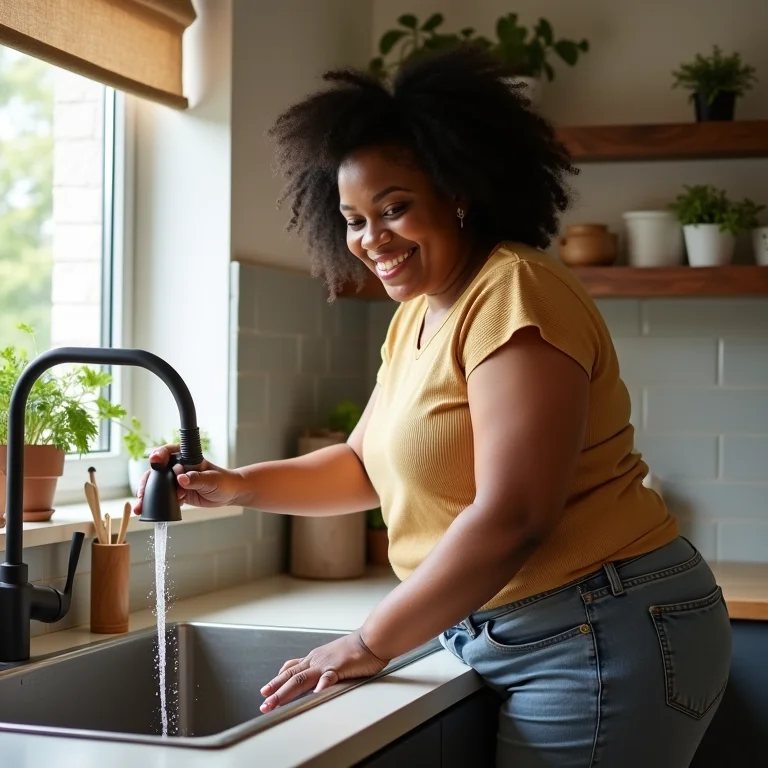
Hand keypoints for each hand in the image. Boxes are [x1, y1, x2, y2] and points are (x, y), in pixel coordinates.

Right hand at [133, 443, 243, 514]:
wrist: (229, 494)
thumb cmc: (224, 481)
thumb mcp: (212, 479)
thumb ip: (197, 479)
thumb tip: (181, 479)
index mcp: (187, 457)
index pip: (169, 452)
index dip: (159, 454)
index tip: (155, 460)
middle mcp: (177, 467)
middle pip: (156, 471)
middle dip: (147, 482)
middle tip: (142, 493)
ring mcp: (175, 480)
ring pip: (155, 486)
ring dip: (146, 496)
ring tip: (140, 506)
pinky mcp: (176, 493)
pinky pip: (162, 497)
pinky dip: (154, 504)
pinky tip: (147, 511)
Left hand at [259, 631, 387, 712]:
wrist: (372, 639)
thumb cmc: (356, 650)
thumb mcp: (333, 658)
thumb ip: (321, 670)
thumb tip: (312, 682)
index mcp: (315, 659)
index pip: (291, 670)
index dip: (277, 681)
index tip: (265, 690)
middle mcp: (317, 660)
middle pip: (291, 677)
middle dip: (275, 691)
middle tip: (264, 704)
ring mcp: (327, 663)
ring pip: (302, 678)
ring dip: (287, 691)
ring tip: (276, 702)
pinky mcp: (340, 666)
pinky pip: (329, 676)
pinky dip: (321, 685)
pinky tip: (316, 693)